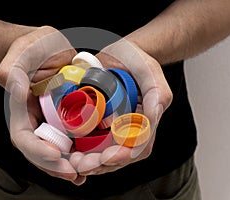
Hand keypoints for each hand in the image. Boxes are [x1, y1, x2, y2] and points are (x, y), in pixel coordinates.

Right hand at [0, 26, 85, 184]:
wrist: (51, 47)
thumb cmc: (34, 48)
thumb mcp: (24, 52)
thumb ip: (13, 69)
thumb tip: (15, 89)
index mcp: (21, 110)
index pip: (23, 137)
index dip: (36, 150)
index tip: (53, 154)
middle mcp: (36, 120)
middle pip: (42, 152)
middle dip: (57, 166)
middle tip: (76, 172)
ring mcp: (52, 121)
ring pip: (59, 150)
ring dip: (72, 164)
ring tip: (87, 171)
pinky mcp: (69, 118)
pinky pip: (75, 140)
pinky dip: (82, 153)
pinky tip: (94, 160)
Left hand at [69, 39, 172, 175]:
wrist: (118, 53)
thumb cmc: (135, 59)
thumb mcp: (148, 69)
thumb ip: (157, 92)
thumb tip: (154, 116)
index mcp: (146, 120)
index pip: (138, 146)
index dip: (123, 155)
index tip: (106, 158)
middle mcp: (132, 128)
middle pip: (120, 155)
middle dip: (102, 164)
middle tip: (83, 164)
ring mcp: (116, 127)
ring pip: (106, 153)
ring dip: (92, 162)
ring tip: (75, 162)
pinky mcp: (101, 123)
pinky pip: (93, 143)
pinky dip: (84, 152)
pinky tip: (72, 154)